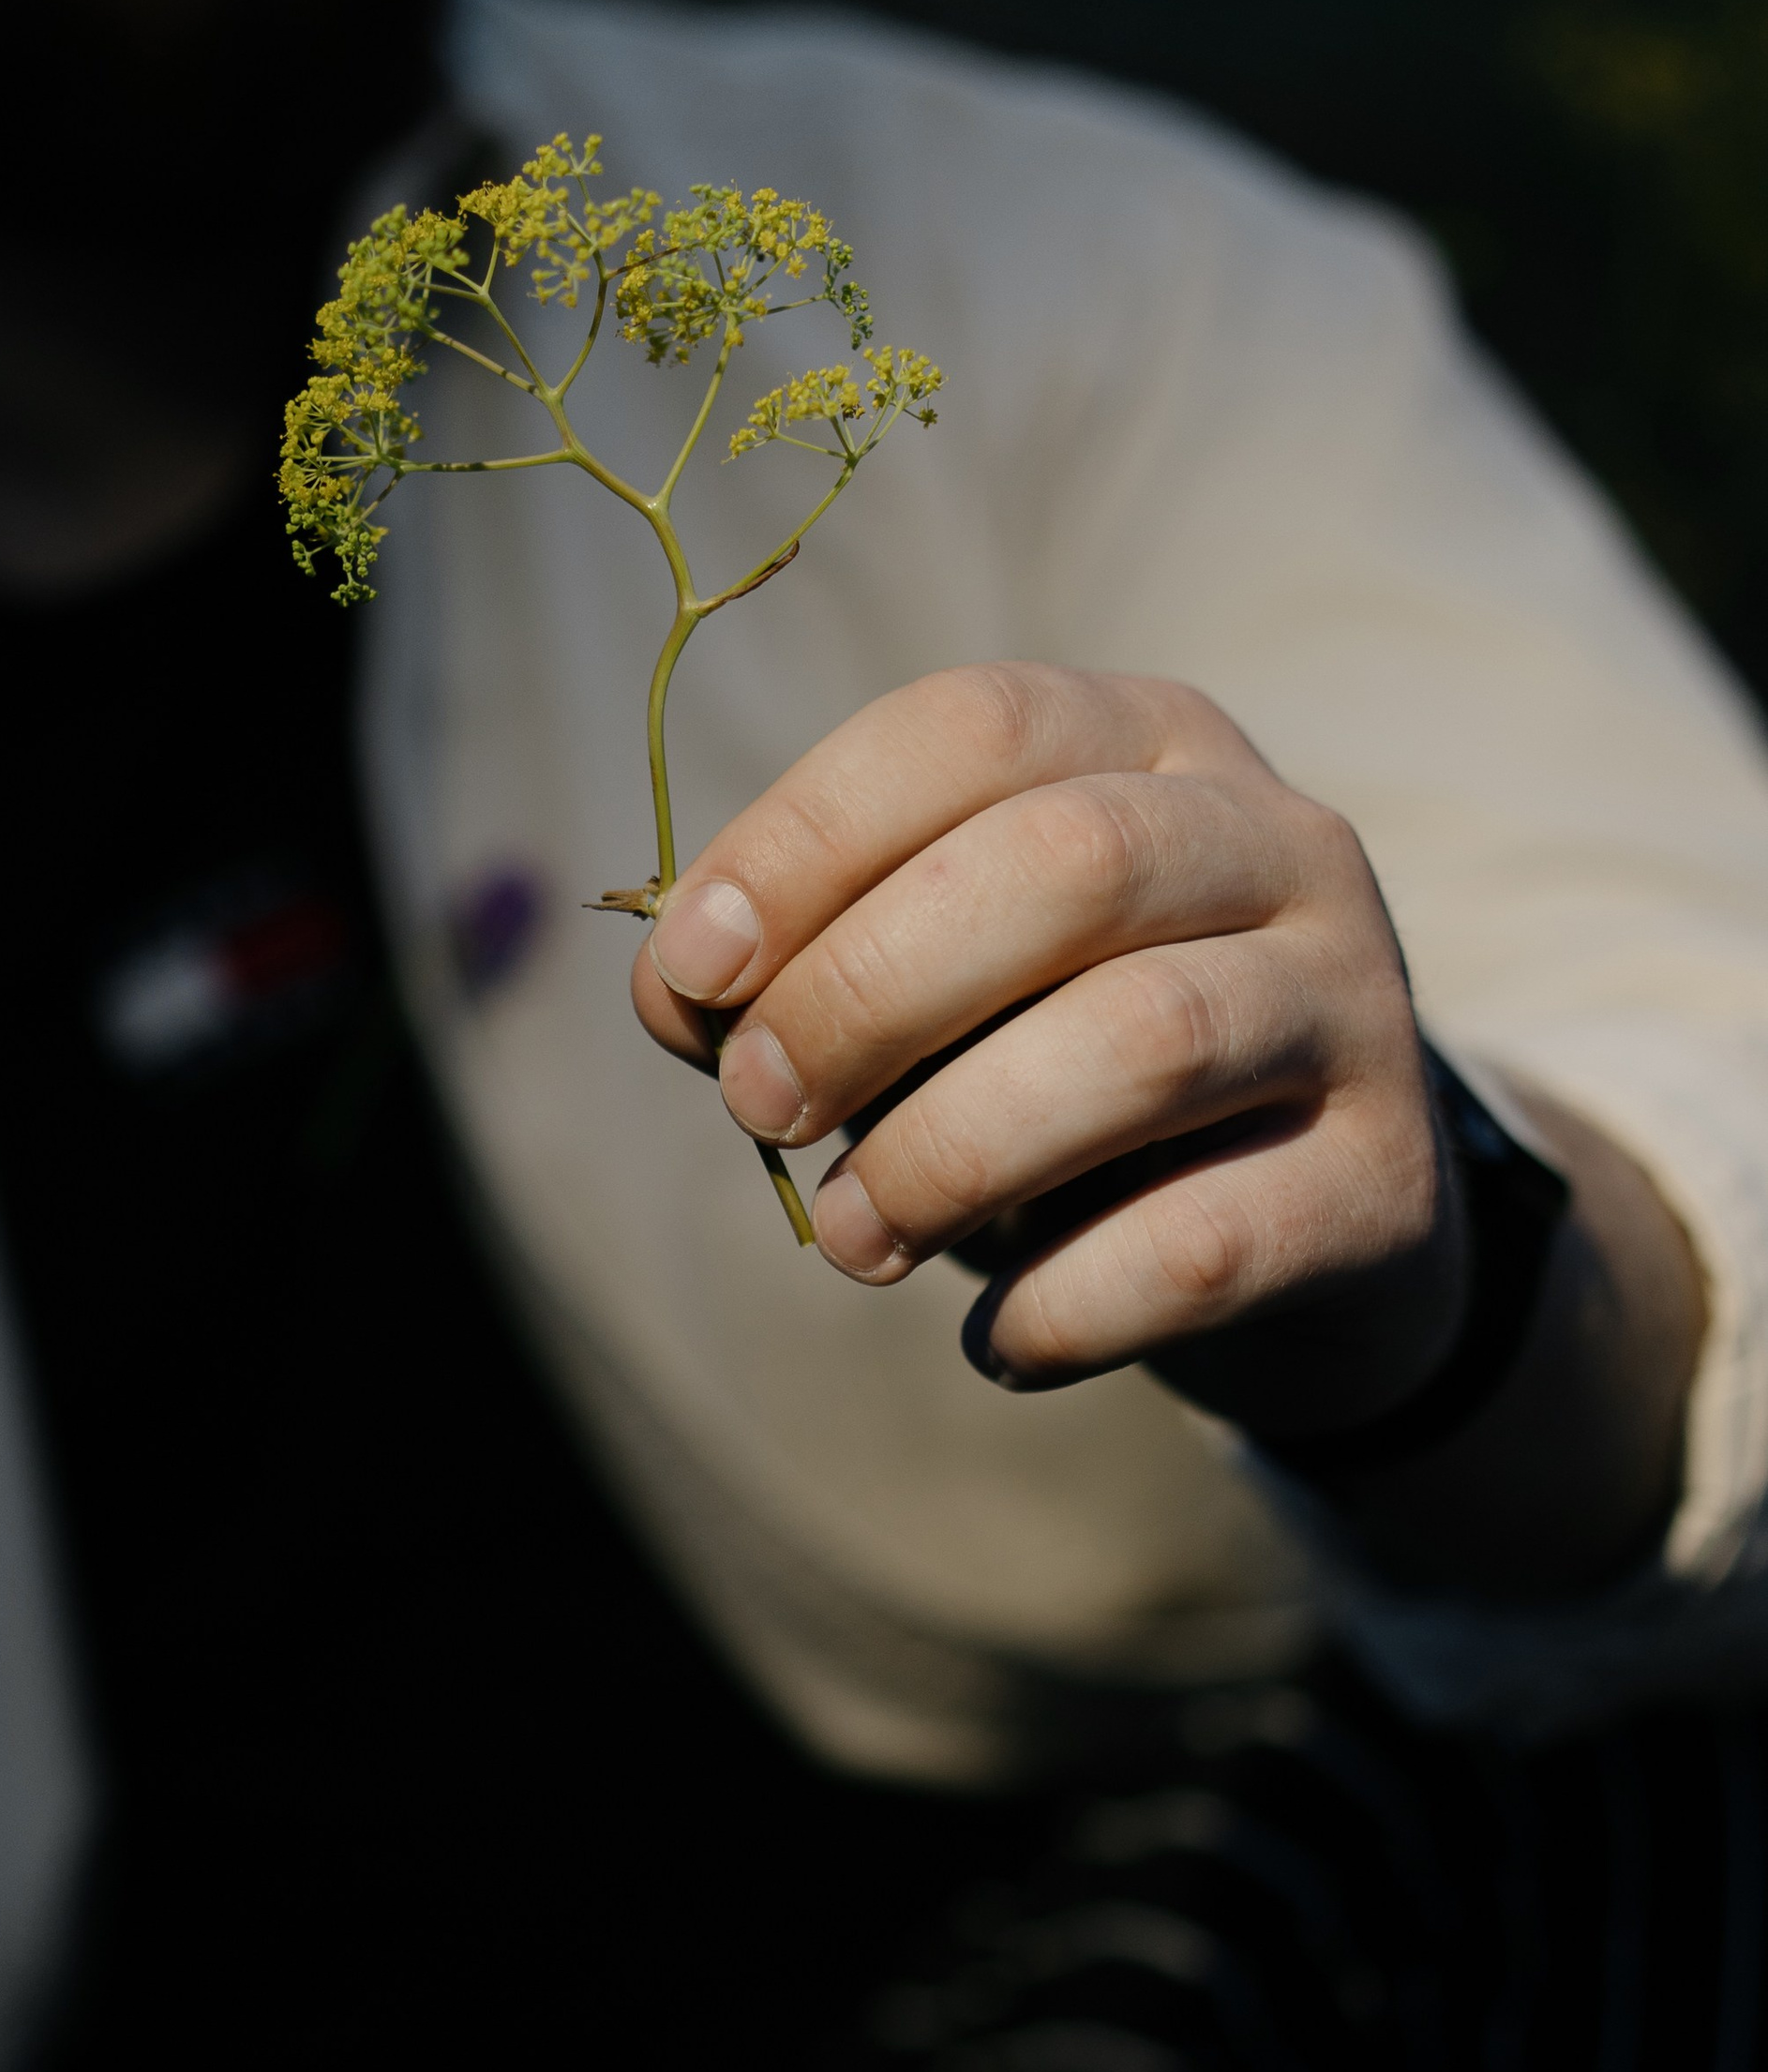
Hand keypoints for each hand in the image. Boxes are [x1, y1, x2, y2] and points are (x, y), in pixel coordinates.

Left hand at [633, 664, 1465, 1440]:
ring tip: (852, 1238)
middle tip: (761, 1110)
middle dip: (868, 989)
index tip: (691, 973)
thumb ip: (815, 962)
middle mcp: (1278, 838)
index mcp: (1149, 740)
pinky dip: (1064, 1300)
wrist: (1306, 1230)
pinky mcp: (1387, 1184)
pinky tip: (997, 1343)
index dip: (806, 839)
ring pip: (1145, 1038)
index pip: (973, 727)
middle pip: (1064, 864)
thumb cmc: (1067, 1067)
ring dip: (949, 1150)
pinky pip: (1205, 1240)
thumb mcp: (946, 983)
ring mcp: (1357, 1003)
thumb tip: (683, 997)